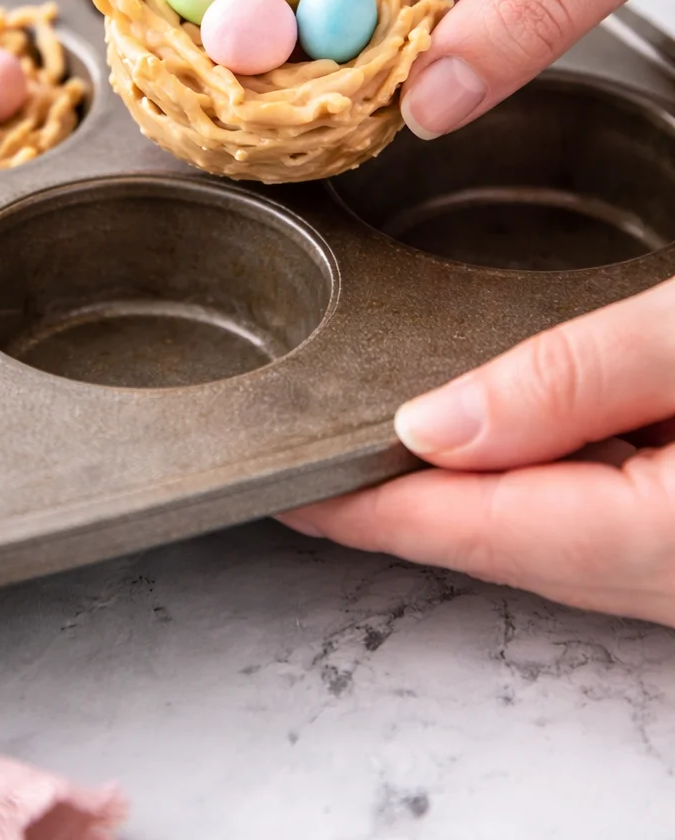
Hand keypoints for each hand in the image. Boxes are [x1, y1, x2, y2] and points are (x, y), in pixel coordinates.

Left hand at [281, 276, 674, 624]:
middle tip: (319, 474)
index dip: (374, 510)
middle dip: (406, 512)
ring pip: (562, 554)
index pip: (479, 530)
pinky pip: (613, 540)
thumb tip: (437, 422)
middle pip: (512, 551)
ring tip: (392, 461)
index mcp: (670, 537)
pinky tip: (514, 456)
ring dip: (476, 508)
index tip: (294, 490)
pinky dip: (547, 499)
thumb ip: (569, 378)